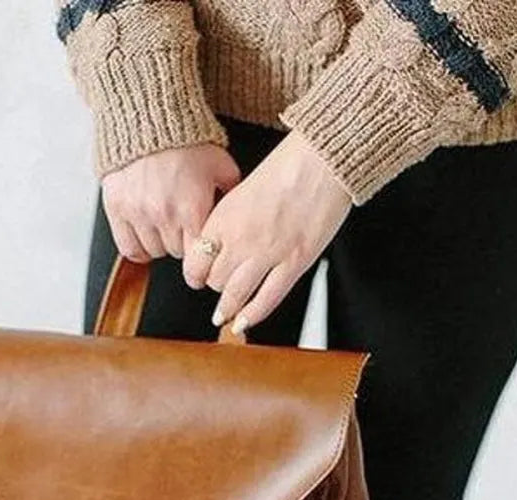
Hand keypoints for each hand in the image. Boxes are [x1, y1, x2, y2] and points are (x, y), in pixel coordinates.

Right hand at [100, 143, 241, 260]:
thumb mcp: (222, 166)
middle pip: (176, 253)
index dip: (202, 251)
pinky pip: (128, 247)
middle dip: (182, 243)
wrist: (149, 116)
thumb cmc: (186, 140)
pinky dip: (137, 247)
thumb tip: (237, 217)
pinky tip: (145, 236)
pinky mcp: (117, 209)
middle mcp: (165, 216)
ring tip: (164, 225)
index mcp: (193, 210)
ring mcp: (138, 214)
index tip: (202, 246)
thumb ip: (231, 195)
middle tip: (183, 227)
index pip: (199, 254)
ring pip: (153, 251)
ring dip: (160, 243)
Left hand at [183, 130, 352, 332]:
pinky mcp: (294, 263)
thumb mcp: (244, 188)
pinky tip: (245, 322)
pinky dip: (253, 315)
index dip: (195, 275)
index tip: (198, 278)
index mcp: (225, 218)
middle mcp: (241, 239)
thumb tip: (223, 239)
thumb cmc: (289, 166)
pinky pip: (268, 299)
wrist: (322, 161)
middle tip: (218, 291)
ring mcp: (268, 254)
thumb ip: (231, 217)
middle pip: (215, 281)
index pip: (196, 261)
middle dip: (215, 289)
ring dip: (228, 309)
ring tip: (225, 316)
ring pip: (236, 295)